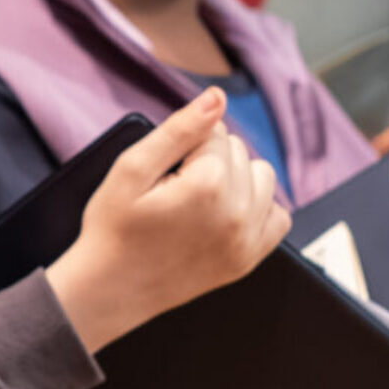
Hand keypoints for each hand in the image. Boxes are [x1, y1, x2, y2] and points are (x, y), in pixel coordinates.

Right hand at [46, 91, 290, 355]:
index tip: (163, 174)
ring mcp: (247, 239)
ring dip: (235, 180)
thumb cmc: (113, 228)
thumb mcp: (132, 169)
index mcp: (208, 185)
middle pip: (239, 151)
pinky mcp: (249, 259)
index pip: (214, 131)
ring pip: (262, 176)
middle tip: (174, 191)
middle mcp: (237, 213)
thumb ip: (180, 128)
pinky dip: (256, 209)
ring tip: (199, 199)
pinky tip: (224, 215)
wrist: (110, 289)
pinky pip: (278, 216)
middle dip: (208, 161)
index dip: (182, 147)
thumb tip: (217, 98)